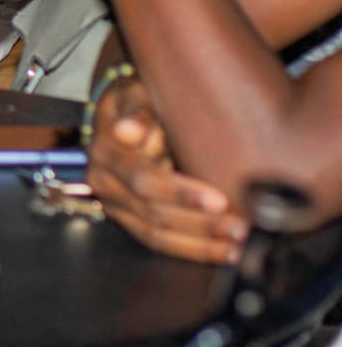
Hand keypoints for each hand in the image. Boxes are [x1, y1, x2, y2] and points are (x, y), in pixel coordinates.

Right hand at [86, 76, 245, 263]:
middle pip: (153, 213)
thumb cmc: (136, 103)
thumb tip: (127, 131)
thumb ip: (137, 110)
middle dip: (200, 224)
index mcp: (106, 152)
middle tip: (241, 227)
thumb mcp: (135, 94)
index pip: (144, 179)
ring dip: (199, 244)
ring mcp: (114, 205)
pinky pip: (157, 242)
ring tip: (237, 246)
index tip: (219, 199)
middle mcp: (104, 183)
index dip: (181, 193)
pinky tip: (221, 252)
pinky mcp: (127, 220)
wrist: (121, 116)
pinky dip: (190, 250)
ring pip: (155, 235)